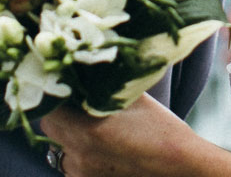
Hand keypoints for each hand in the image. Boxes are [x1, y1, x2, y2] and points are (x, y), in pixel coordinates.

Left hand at [41, 96, 197, 176]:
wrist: (180, 167)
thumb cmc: (161, 130)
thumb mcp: (132, 98)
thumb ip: (104, 85)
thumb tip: (87, 65)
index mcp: (87, 130)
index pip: (51, 108)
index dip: (57, 94)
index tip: (68, 86)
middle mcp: (79, 155)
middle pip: (51, 128)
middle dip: (61, 114)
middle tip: (80, 104)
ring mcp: (82, 173)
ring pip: (60, 148)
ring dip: (69, 136)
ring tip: (95, 129)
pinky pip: (73, 165)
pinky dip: (81, 154)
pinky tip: (102, 148)